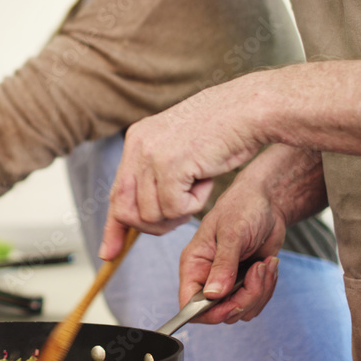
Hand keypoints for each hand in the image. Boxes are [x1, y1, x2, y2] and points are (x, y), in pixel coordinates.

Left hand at [100, 76, 266, 258]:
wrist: (250, 108)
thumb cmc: (226, 128)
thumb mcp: (180, 146)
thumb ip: (157, 172)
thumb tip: (140, 210)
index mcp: (137, 138)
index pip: (117, 191)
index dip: (114, 225)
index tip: (110, 251)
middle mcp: (138, 145)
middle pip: (126, 210)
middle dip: (152, 225)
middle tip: (183, 211)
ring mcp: (152, 154)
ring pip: (151, 214)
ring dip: (181, 211)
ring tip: (201, 182)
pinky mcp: (169, 165)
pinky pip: (175, 209)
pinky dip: (195, 204)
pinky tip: (207, 179)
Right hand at [176, 155, 290, 323]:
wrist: (267, 203)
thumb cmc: (243, 208)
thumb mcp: (232, 233)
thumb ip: (223, 265)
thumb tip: (212, 295)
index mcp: (194, 264)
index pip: (189, 304)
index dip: (209, 312)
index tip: (234, 303)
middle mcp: (207, 277)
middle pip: (219, 312)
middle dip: (244, 298)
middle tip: (257, 271)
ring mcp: (228, 283)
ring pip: (241, 311)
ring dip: (259, 291)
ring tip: (265, 264)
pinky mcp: (246, 284)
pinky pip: (256, 303)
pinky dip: (267, 288)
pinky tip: (268, 265)